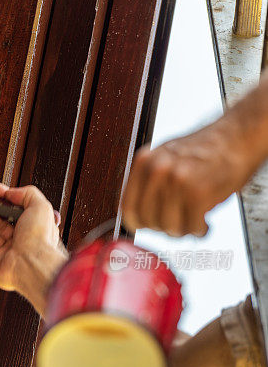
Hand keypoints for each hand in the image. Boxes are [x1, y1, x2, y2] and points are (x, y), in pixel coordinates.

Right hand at [0, 183, 66, 315]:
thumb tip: (9, 192)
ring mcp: (6, 254)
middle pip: (0, 222)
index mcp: (33, 231)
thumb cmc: (41, 238)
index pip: (14, 213)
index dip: (4, 201)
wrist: (32, 262)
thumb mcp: (40, 206)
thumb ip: (26, 194)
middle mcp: (20, 243)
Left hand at [122, 120, 251, 236]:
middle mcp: (157, 169)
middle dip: (165, 227)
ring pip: (170, 227)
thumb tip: (134, 215)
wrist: (238, 137)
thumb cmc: (205, 150)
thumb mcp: (166, 157)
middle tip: (179, 221)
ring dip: (184, 229)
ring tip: (194, 219)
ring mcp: (178, 181)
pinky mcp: (199, 193)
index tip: (149, 227)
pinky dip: (200, 229)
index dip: (139, 223)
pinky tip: (205, 221)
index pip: (128, 208)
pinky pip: (192, 227)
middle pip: (149, 221)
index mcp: (145, 161)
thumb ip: (148, 182)